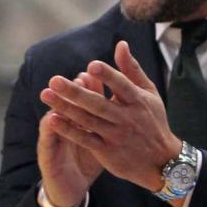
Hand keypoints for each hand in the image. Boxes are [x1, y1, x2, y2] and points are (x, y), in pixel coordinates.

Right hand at [37, 71, 103, 206]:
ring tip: (64, 88)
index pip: (85, 99)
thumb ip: (105, 118)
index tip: (94, 73)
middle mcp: (64, 125)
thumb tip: (117, 96)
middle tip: (80, 78)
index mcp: (78, 121)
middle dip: (74, 91)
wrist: (69, 186)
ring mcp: (54, 138)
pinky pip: (49, 141)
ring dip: (59, 104)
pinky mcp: (47, 154)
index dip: (89, 86)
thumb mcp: (97, 138)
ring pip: (55, 117)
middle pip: (69, 104)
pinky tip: (51, 119)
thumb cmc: (85, 159)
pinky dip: (51, 129)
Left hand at [40, 40, 179, 192]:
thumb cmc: (153, 121)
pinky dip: (68, 130)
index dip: (107, 76)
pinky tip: (52, 120)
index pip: (121, 85)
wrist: (162, 162)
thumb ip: (132, 69)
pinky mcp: (106, 151)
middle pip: (97, 103)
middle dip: (75, 92)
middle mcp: (126, 118)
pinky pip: (85, 139)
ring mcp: (115, 135)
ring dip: (65, 108)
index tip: (91, 65)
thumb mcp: (149, 93)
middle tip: (54, 80)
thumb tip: (121, 44)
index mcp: (137, 101)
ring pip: (87, 120)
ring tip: (45, 95)